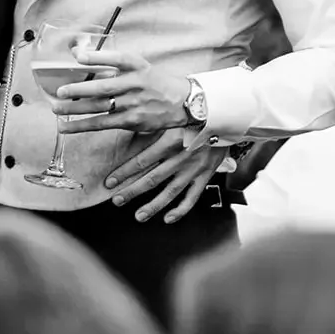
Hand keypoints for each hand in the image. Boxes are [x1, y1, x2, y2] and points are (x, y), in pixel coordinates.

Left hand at [49, 49, 190, 134]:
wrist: (181, 102)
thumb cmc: (154, 81)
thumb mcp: (139, 65)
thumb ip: (113, 61)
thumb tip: (80, 55)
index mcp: (138, 66)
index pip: (117, 58)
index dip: (97, 57)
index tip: (78, 56)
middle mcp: (135, 84)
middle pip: (104, 86)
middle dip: (80, 89)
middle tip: (60, 91)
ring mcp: (133, 104)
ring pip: (100, 107)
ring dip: (76, 109)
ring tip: (56, 108)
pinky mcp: (131, 121)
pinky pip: (102, 123)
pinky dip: (82, 125)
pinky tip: (66, 127)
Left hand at [105, 128, 224, 222]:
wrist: (225, 119)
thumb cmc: (196, 115)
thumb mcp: (172, 117)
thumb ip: (153, 128)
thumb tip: (129, 132)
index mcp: (170, 142)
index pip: (141, 161)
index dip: (123, 173)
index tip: (109, 182)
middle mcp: (180, 158)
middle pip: (152, 179)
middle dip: (132, 191)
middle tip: (117, 201)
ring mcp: (193, 169)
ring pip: (170, 192)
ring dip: (153, 206)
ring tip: (139, 216)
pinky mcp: (205, 176)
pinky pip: (192, 197)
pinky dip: (181, 210)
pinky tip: (168, 218)